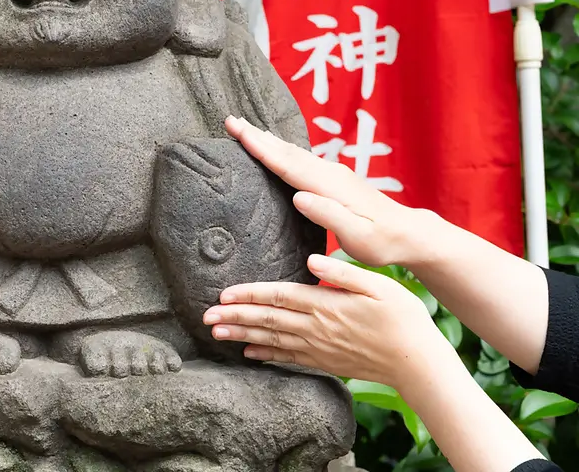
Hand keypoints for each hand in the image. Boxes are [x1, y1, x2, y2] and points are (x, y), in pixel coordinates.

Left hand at [202, 254, 455, 391]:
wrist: (418, 364)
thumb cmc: (404, 318)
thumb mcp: (380, 286)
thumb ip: (343, 272)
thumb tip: (311, 260)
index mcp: (326, 305)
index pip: (278, 297)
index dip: (248, 295)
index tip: (223, 294)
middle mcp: (316, 328)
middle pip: (266, 320)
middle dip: (233, 317)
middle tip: (205, 316)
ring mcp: (319, 348)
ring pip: (271, 340)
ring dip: (241, 336)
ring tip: (216, 333)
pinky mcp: (325, 362)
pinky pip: (288, 359)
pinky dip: (265, 355)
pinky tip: (248, 354)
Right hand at [224, 115, 440, 270]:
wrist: (408, 234)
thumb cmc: (382, 241)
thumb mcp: (357, 236)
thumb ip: (329, 216)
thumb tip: (299, 196)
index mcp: (329, 186)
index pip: (287, 163)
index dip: (260, 147)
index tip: (237, 131)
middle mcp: (329, 173)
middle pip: (286, 151)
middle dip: (256, 136)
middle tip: (230, 121)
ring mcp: (332, 174)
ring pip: (292, 153)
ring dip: (267, 141)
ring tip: (245, 129)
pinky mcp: (333, 179)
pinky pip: (299, 160)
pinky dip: (281, 150)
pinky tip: (275, 149)